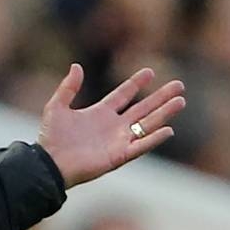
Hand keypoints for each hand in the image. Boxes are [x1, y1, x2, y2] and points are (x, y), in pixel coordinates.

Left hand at [37, 64, 185, 188]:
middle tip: (179, 85)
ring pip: (147, 124)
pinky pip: (140, 146)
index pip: (123, 95)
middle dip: (160, 97)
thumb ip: (68, 87)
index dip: (136, 83)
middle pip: (142, 108)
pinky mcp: (118, 156)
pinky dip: (153, 139)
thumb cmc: (51, 137)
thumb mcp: (56, 107)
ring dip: (164, 113)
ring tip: (180, 101)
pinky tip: (168, 129)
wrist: (49, 163)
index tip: (150, 71)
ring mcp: (118, 141)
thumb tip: (76, 66)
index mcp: (99, 113)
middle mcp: (113, 126)